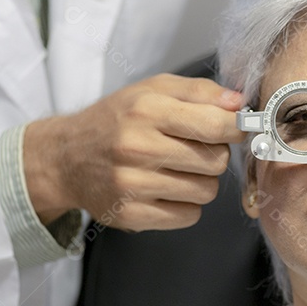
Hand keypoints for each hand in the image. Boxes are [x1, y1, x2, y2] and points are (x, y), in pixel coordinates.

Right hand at [23, 74, 245, 230]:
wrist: (66, 158)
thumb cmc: (117, 120)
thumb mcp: (153, 90)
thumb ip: (199, 91)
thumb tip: (240, 103)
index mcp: (146, 110)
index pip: (215, 125)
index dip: (235, 128)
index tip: (233, 129)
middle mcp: (137, 147)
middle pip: (216, 161)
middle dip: (214, 154)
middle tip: (194, 148)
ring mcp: (132, 184)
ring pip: (206, 191)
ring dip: (201, 181)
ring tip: (177, 169)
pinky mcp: (131, 214)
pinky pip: (188, 215)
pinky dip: (185, 204)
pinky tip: (166, 189)